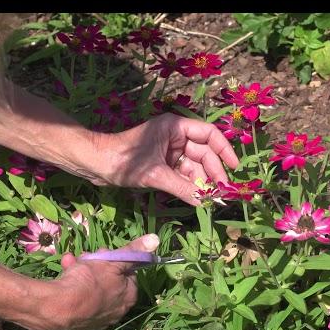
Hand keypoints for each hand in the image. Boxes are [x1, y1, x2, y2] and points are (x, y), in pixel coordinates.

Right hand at [31, 234, 158, 329]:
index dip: (116, 261)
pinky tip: (62, 279)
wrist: (58, 307)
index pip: (128, 275)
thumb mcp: (113, 261)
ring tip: (70, 262)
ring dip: (80, 272)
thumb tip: (154, 240)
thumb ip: (132, 252)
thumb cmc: (90, 282)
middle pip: (108, 282)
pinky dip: (71, 289)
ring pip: (91, 291)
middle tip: (85, 257)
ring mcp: (96, 321)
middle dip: (96, 266)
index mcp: (129, 297)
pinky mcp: (77, 326)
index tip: (104, 254)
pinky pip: (77, 302)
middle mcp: (116, 312)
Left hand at [93, 113, 238, 204]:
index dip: (225, 150)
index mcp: (175, 126)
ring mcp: (170, 151)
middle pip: (205, 153)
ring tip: (212, 199)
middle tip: (223, 193)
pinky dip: (191, 186)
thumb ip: (182, 188)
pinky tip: (199, 198)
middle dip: (214, 173)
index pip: (209, 134)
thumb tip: (206, 202)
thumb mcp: (155, 174)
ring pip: (195, 167)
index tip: (235, 168)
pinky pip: (183, 175)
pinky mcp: (163, 164)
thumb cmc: (122, 159)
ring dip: (203, 183)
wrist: (94, 164)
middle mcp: (176, 136)